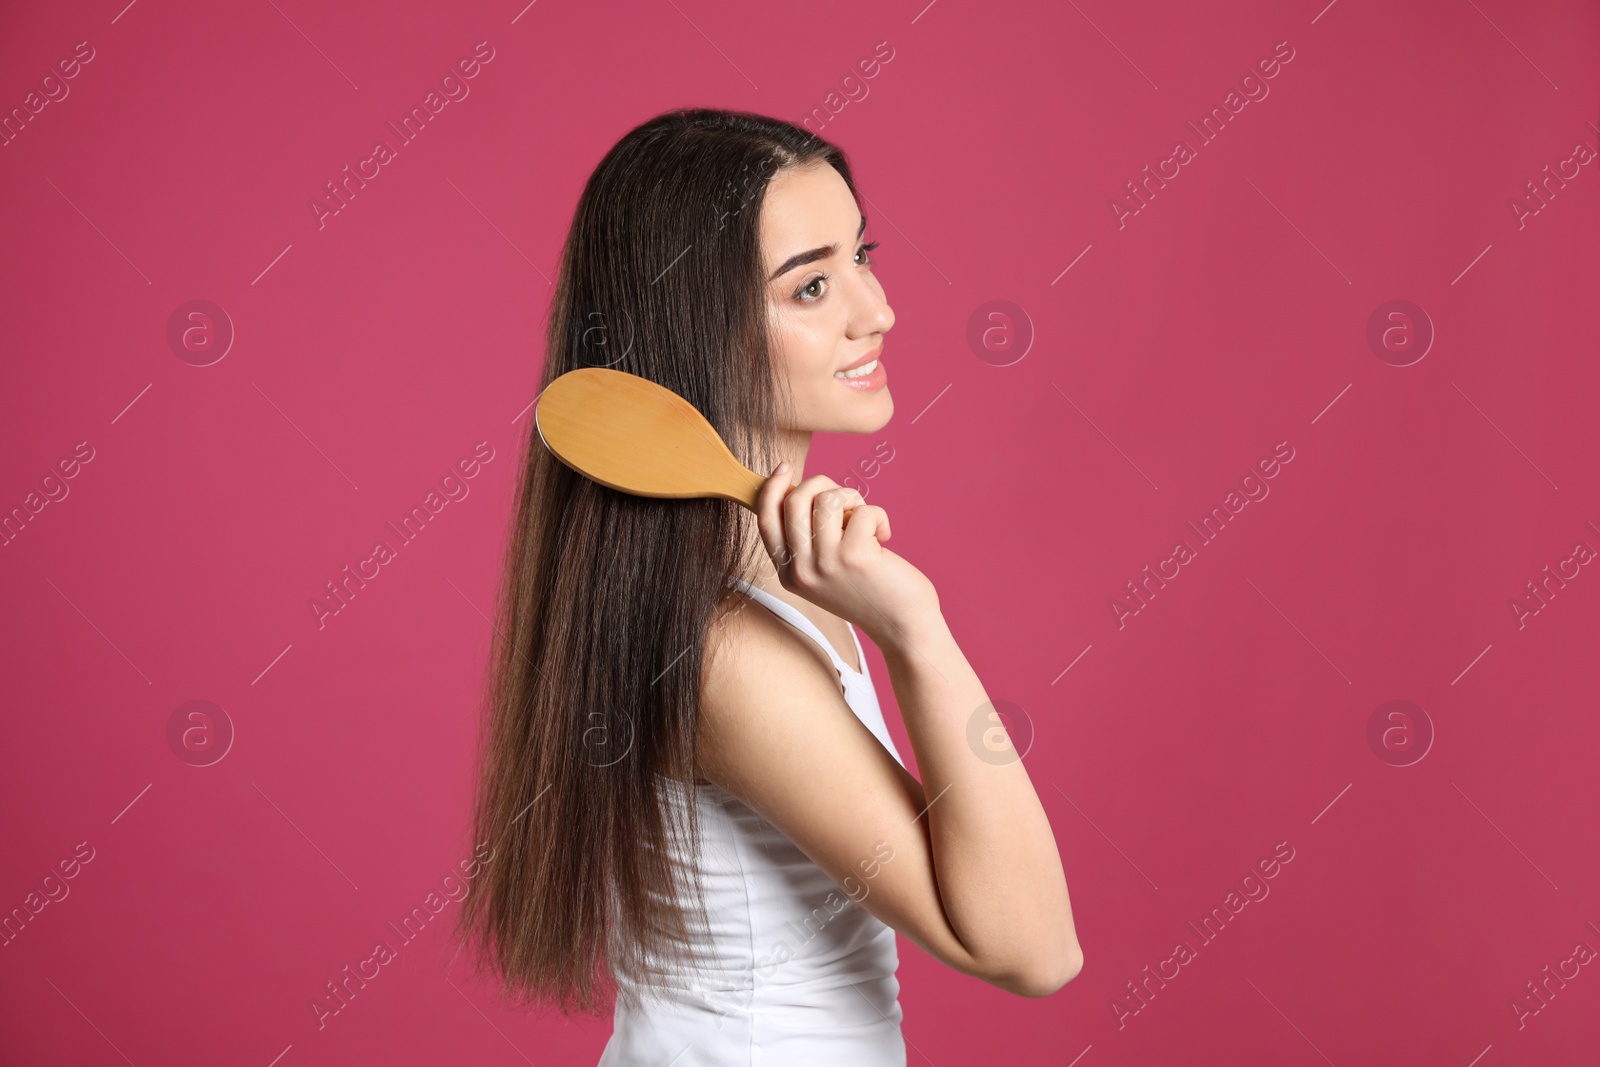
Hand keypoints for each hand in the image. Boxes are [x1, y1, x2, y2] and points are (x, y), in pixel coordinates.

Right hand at [755, 463, 940, 647]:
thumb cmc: (868, 591)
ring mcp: (826, 563)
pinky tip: (885, 536)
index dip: (772, 488)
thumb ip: (808, 540)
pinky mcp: (855, 556)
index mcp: (788, 573)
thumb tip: (799, 491)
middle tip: (848, 499)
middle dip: (823, 484)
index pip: (766, 520)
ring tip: (867, 519)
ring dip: (852, 499)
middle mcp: (801, 570)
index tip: (786, 468)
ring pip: (827, 499)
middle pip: (795, 501)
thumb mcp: (825, 570)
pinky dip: (878, 515)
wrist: (901, 626)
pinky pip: (861, 510)